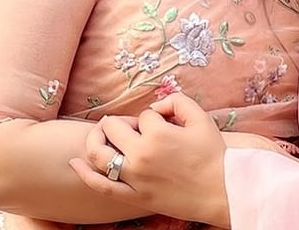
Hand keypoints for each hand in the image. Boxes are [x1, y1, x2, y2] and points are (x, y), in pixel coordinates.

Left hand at [69, 94, 230, 227]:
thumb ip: (176, 101)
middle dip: (121, 124)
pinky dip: (85, 174)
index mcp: (157, 133)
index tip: (166, 126)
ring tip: (100, 135)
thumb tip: (155, 107)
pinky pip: (102, 186)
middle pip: (114, 128)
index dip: (153, 118)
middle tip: (132, 129)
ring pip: (99, 154)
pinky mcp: (134, 196)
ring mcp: (135, 177)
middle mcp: (141, 154)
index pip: (143, 116)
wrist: (224, 191)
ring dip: (95, 140)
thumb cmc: (214, 154)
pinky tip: (74, 163)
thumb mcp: (200, 117)